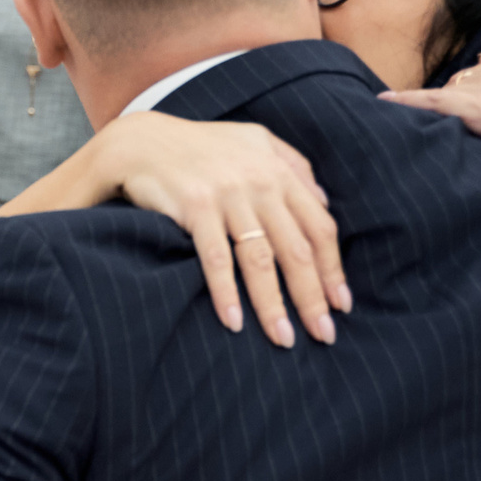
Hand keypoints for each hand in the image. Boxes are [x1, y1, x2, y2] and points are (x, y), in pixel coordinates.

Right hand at [92, 113, 347, 347]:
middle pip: (296, 249)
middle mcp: (260, 182)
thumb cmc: (198, 146)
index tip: (340, 303)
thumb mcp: (254, 142)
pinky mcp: (195, 207)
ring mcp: (228, 195)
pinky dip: (226, 292)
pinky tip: (234, 322)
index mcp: (278, 170)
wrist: (139, 141)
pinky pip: (216, 258)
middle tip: (323, 334)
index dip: (333, 268)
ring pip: (260, 259)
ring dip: (274, 304)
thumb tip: (323, 200)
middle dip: (313, 296)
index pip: (319, 226)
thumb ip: (292, 166)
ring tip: (283, 338)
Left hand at [380, 52, 480, 207]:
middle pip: (462, 81)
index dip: (476, 89)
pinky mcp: (480, 109)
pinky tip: (381, 103)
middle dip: (454, 101)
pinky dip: (404, 101)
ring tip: (413, 126)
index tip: (466, 101)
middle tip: (450, 130)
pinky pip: (430, 102)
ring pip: (447, 92)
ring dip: (434, 108)